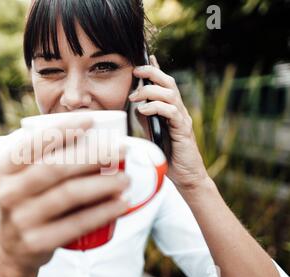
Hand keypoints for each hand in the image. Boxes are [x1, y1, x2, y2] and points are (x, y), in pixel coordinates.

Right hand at [0, 118, 129, 270]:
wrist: (11, 249)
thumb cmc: (28, 202)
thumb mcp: (22, 178)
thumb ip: (43, 157)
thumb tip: (93, 132)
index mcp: (3, 169)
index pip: (33, 144)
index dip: (62, 129)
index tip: (91, 120)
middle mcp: (8, 193)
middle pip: (56, 167)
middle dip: (94, 155)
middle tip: (121, 150)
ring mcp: (21, 219)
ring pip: (69, 194)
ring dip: (104, 183)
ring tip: (126, 178)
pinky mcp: (37, 242)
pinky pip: (76, 224)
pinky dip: (103, 212)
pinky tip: (121, 203)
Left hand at [129, 55, 209, 190]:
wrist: (185, 175)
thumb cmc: (169, 153)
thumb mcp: (153, 132)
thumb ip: (147, 117)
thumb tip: (136, 104)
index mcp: (171, 109)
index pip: (165, 84)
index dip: (156, 69)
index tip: (145, 58)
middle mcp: (179, 110)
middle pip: (169, 82)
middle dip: (152, 73)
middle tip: (135, 72)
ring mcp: (182, 119)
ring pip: (170, 94)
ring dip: (150, 91)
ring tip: (134, 97)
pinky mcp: (183, 130)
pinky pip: (171, 112)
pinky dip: (155, 108)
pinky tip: (143, 110)